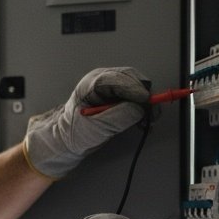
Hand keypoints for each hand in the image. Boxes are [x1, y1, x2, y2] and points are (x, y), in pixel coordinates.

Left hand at [23, 67, 150, 179]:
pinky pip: (135, 96)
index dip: (134, 88)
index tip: (146, 101)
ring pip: (136, 86)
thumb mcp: (95, 128)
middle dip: (143, 95)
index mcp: (91, 84)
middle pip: (131, 78)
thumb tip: (139, 109)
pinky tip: (143, 120)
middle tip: (151, 113)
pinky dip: (142, 106)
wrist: (67, 140)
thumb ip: (117, 117)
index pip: (117, 78)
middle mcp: (102, 80)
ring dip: (145, 102)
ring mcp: (111, 86)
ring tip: (147, 120)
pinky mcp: (117, 96)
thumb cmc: (74, 133)